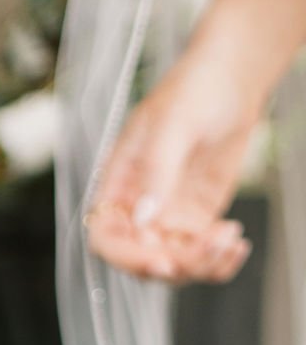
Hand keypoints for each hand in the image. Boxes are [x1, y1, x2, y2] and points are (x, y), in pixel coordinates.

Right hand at [84, 51, 258, 284]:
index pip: (106, 238)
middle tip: (210, 246)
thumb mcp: (172, 124)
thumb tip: (143, 217)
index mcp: (117, 185)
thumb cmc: (193, 90)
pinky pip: (201, 255)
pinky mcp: (197, 219)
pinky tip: (237, 243)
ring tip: (230, 239)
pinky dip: (220, 260)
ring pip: (175, 264)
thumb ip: (156, 171)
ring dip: (203, 264)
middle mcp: (138, 208)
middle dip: (177, 263)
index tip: (163, 261)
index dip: (128, 257)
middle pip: (143, 259)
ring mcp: (168, 217)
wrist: (232, 79)